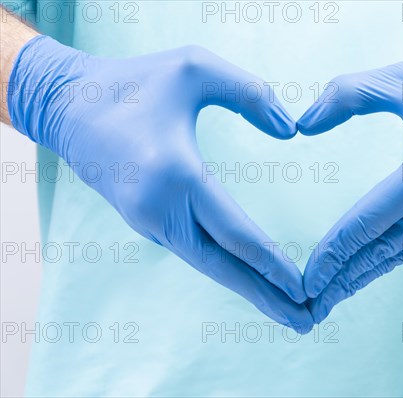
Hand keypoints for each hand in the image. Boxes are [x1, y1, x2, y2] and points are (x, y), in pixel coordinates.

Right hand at [8, 36, 311, 332]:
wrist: (68, 106)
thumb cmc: (134, 83)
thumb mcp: (195, 67)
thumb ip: (250, 93)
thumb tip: (291, 132)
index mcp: (175, 175)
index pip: (234, 233)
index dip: (271, 263)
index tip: (303, 288)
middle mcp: (160, 209)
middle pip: (222, 267)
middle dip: (265, 296)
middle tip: (306, 322)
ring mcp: (148, 221)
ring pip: (206, 264)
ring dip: (247, 288)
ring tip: (284, 310)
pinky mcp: (145, 221)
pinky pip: (192, 251)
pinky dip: (224, 269)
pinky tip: (246, 276)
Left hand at [298, 34, 402, 322]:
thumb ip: (347, 95)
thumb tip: (303, 124)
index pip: (368, 223)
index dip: (333, 254)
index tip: (307, 280)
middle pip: (382, 253)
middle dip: (343, 281)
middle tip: (309, 308)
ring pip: (402, 253)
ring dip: (365, 274)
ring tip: (333, 296)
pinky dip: (390, 256)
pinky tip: (372, 264)